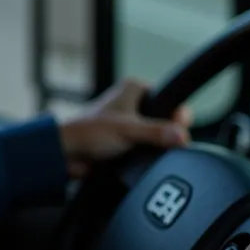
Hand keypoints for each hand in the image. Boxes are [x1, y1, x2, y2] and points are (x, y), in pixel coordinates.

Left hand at [57, 78, 191, 177]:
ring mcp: (129, 123)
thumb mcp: (128, 130)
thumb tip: (183, 136)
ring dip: (155, 146)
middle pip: (164, 119)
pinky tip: (143, 160)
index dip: (177, 114)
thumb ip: (157, 132)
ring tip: (149, 153)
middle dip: (166, 133)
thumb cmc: (89, 132)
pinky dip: (146, 154)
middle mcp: (132, 102)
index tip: (180, 127)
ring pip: (155, 135)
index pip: (169, 98)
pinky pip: (145, 148)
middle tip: (165, 143)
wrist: (66, 154)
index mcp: (134, 89)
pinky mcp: (125, 141)